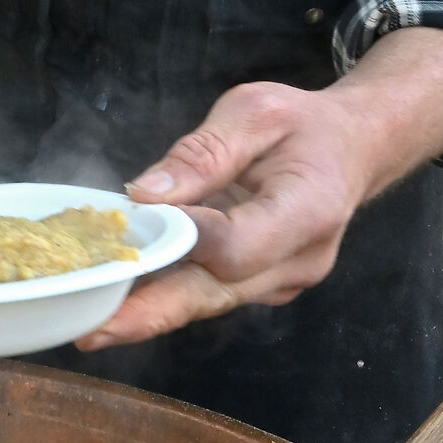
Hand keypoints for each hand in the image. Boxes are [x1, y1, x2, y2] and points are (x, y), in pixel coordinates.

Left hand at [77, 81, 376, 348]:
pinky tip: (118, 298)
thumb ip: (203, 152)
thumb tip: (145, 194)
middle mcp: (298, 261)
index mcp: (309, 210)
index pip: (238, 244)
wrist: (352, 151)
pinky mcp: (262, 287)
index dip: (187, 240)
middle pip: (216, 292)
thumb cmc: (303, 126)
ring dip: (150, 311)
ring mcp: (282, 282)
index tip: (136, 225)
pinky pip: (209, 292)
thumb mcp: (255, 112)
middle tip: (91, 329)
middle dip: (150, 312)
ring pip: (207, 300)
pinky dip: (166, 294)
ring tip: (89, 322)